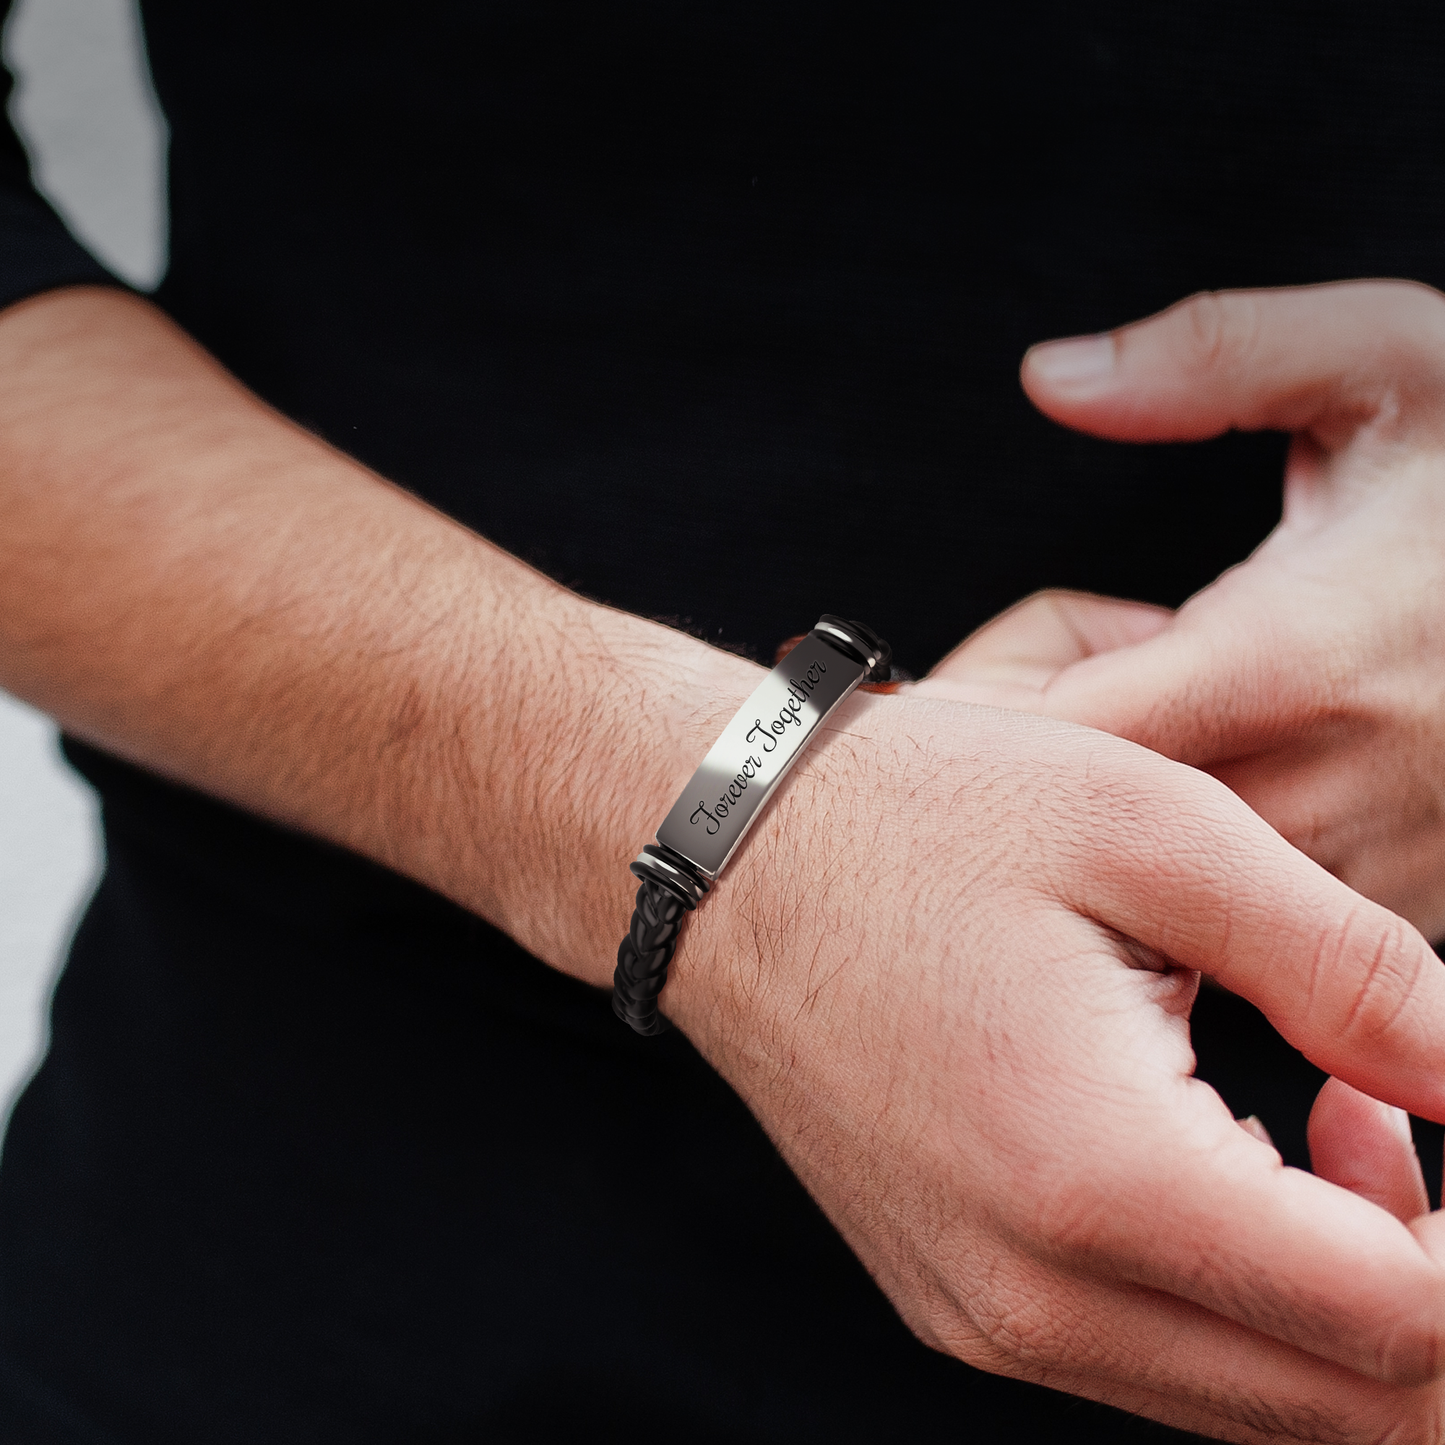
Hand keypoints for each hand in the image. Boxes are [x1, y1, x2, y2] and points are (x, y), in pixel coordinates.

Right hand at [665, 690, 1444, 1442]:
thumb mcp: (1155, 830)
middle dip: (1433, 1281)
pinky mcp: (953, 1298)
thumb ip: (1354, 965)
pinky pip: (1151, 1358)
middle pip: (1346, 1407)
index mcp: (1096, 1174)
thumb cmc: (923, 818)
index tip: (1434, 1104)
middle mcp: (1032, 1291)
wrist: (730, 861)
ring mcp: (981, 1314)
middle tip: (1389, 1106)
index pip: (1398, 1326)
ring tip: (1314, 1109)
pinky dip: (1234, 1291)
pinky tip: (1211, 1141)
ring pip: (1255, 1401)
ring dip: (1338, 1289)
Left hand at [921, 282, 1444, 938]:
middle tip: (970, 763)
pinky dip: (1205, 896)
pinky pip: (1273, 930)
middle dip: (1030, 808)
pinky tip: (1177, 827)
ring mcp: (1391, 857)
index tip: (930, 718)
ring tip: (1062, 798)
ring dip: (1115, 858)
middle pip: (1112, 842)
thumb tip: (1050, 376)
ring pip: (1190, 910)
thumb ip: (1210, 356)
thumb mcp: (1383, 360)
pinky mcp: (1423, 896)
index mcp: (1298, 648)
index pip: (1081, 735)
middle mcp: (1342, 775)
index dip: (985, 735)